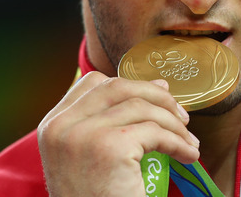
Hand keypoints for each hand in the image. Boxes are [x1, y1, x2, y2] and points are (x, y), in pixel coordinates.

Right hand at [37, 72, 199, 196]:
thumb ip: (113, 121)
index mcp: (52, 125)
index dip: (129, 85)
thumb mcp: (90, 158)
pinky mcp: (109, 148)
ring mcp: (83, 135)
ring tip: (187, 141)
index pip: (92, 83)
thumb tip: (161, 86)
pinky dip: (179, 142)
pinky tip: (188, 155)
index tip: (157, 96)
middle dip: (156, 97)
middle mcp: (61, 126)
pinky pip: (155, 132)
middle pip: (118, 87)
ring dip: (174, 123)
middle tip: (181, 117)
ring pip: (141, 107)